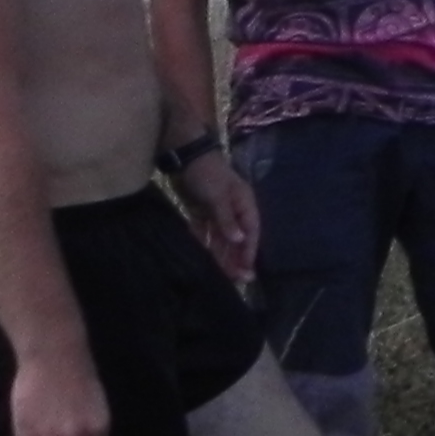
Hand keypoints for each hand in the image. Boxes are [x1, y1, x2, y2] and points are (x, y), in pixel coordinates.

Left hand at [176, 154, 259, 280]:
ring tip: (222, 276)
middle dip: (237, 258)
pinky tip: (204, 259)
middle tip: (237, 280)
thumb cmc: (207, 173)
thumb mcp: (218, 196)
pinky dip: (205, 245)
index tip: (247, 271)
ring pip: (221, 238)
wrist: (184, 155)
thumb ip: (227, 219)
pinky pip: (205, 233)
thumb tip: (240, 240)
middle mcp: (233, 210)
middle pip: (237, 238)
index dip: (249, 251)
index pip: (251, 232)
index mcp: (244, 204)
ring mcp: (217, 211)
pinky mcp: (201, 212)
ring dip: (222, 255)